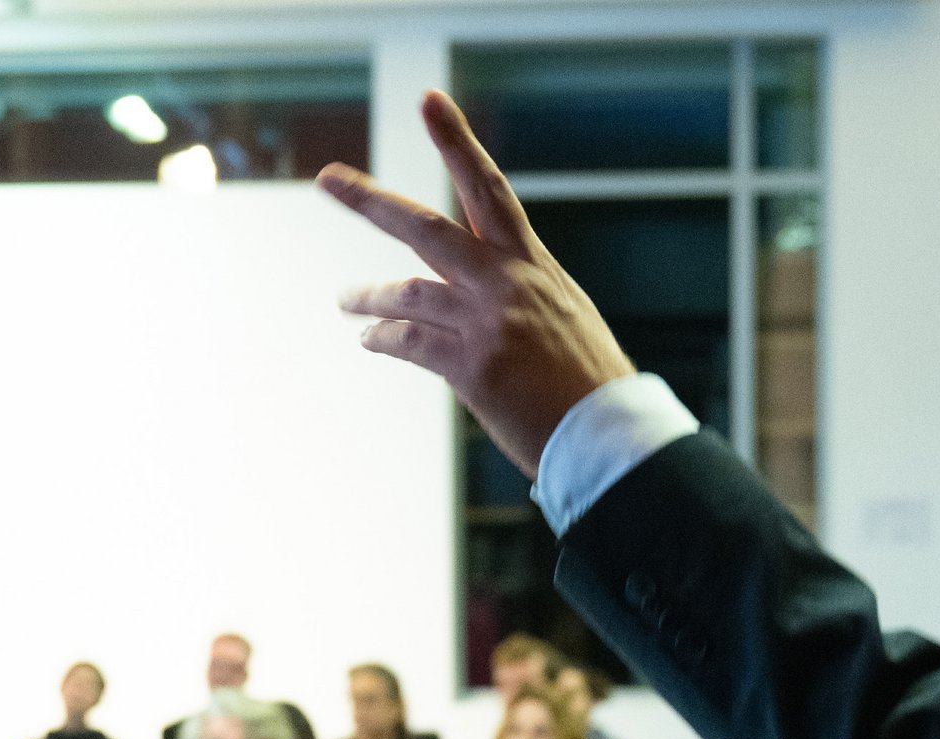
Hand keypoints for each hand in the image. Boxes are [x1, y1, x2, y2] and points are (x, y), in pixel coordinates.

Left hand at [322, 93, 636, 476]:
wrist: (609, 434)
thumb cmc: (589, 382)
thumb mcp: (565, 315)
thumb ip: (520, 289)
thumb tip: (478, 283)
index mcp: (533, 266)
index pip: (488, 190)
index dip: (457, 142)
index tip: (430, 102)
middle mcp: (508, 285)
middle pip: (425, 228)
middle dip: (371, 201)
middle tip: (329, 179)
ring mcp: (488, 324)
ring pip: (404, 294)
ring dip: (367, 298)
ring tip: (348, 301)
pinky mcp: (473, 367)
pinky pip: (408, 342)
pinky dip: (383, 338)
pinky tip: (371, 340)